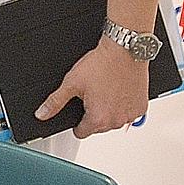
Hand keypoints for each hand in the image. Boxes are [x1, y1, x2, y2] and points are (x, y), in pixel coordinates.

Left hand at [35, 39, 150, 137]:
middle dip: (93, 114)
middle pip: (98, 127)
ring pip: (114, 120)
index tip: (77, 112)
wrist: (124, 52)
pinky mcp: (141, 108)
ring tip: (104, 91)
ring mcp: (131, 116)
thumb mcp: (71, 83)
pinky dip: (123, 106)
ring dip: (109, 111)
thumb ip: (55, 102)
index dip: (76, 122)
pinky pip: (129, 113)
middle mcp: (116, 122)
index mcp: (98, 119)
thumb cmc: (101, 65)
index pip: (81, 132)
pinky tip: (117, 91)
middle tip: (91, 94)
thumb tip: (42, 113)